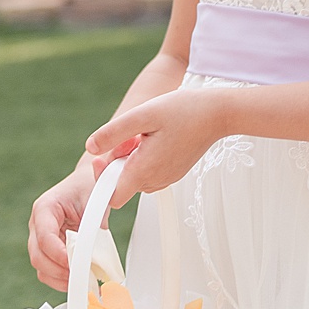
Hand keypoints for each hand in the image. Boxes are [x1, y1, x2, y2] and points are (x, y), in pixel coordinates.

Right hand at [28, 153, 117, 291]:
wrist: (86, 186)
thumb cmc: (89, 190)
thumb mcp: (94, 204)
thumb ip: (91, 228)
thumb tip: (93, 257)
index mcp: (44, 208)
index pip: (44, 237)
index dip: (59, 254)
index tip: (76, 263)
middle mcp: (37, 224)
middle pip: (38, 256)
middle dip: (59, 270)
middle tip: (81, 276)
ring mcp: (39, 238)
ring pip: (40, 267)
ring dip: (60, 278)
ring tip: (82, 280)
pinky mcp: (47, 250)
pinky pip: (47, 271)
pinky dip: (60, 279)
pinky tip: (78, 279)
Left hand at [84, 87, 223, 198]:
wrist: (218, 113)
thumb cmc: (183, 111)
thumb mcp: (142, 115)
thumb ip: (113, 133)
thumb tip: (90, 148)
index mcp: (145, 170)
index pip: (113, 197)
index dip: (102, 180)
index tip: (103, 157)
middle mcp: (156, 180)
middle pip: (122, 182)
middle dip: (117, 159)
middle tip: (131, 136)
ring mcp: (167, 177)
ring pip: (136, 176)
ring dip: (131, 157)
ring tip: (145, 134)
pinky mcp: (174, 172)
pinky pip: (149, 171)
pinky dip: (145, 157)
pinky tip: (155, 137)